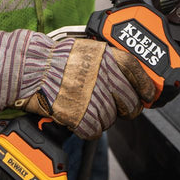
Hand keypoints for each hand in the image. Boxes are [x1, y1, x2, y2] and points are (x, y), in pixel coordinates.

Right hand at [0, 30, 154, 139]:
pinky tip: (82, 118)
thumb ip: (112, 61)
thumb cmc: (59, 58)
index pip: (139, 74)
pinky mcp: (78, 115)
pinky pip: (94, 130)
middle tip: (122, 109)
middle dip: (129, 109)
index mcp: (109, 58)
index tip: (148, 95)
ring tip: (90, 108)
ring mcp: (92, 97)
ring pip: (111, 118)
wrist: (32, 68)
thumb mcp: (91, 49)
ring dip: (104, 118)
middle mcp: (104, 76)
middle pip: (130, 102)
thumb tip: (131, 77)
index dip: (146, 88)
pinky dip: (90, 129)